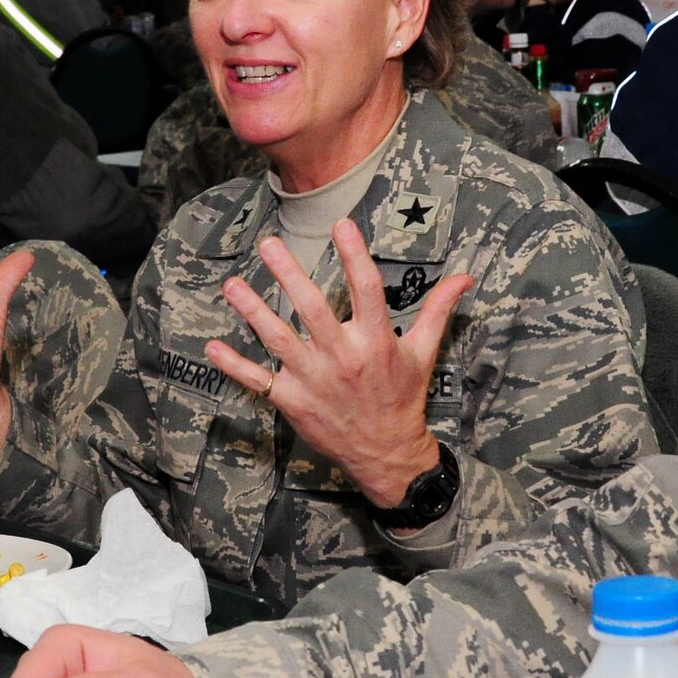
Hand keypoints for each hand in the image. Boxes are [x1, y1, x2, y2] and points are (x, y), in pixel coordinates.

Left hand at [203, 220, 472, 510]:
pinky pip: (258, 381)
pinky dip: (234, 366)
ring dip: (253, 312)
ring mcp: (315, 381)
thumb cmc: (403, 396)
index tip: (342, 224)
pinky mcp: (293, 402)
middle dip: (289, 276)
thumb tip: (465, 277)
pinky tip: (213, 346)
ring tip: (232, 285)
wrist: (386, 453)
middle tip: (269, 244)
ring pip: (278, 341)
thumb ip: (438, 309)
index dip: (355, 256)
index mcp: (377, 341)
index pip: (367, 290)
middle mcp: (344, 358)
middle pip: (313, 311)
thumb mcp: (424, 351)